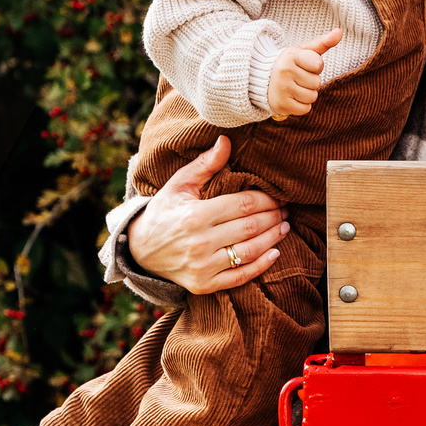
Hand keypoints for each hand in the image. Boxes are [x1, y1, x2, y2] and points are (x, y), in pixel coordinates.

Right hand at [127, 135, 289, 294]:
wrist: (140, 250)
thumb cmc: (163, 212)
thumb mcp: (179, 185)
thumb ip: (205, 164)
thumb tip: (226, 141)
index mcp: (195, 215)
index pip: (244, 205)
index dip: (266, 200)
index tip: (278, 197)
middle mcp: (200, 243)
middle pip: (250, 227)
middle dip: (273, 217)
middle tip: (286, 211)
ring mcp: (202, 266)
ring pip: (249, 251)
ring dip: (273, 238)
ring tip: (284, 227)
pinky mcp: (204, 284)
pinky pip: (240, 276)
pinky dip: (261, 265)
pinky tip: (275, 253)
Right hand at [268, 28, 343, 117]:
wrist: (263, 80)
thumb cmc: (290, 63)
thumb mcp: (303, 51)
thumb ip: (323, 42)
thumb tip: (340, 32)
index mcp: (291, 56)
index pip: (318, 64)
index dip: (316, 66)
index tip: (304, 64)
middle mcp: (284, 71)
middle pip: (317, 82)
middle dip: (311, 81)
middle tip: (298, 77)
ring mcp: (282, 89)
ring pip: (312, 97)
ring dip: (307, 94)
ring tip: (295, 87)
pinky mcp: (281, 104)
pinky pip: (305, 109)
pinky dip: (302, 105)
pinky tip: (292, 97)